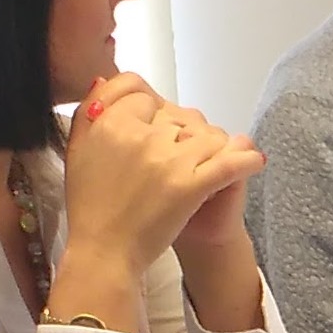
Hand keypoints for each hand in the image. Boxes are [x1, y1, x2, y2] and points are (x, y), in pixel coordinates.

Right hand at [64, 74, 267, 277]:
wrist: (104, 254)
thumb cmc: (91, 206)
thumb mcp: (77, 152)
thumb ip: (90, 112)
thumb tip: (105, 79)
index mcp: (111, 123)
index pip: (146, 96)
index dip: (154, 116)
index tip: (155, 135)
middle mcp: (140, 136)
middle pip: (180, 116)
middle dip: (184, 135)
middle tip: (176, 162)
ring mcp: (168, 160)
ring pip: (208, 135)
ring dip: (213, 149)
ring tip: (206, 168)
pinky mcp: (190, 185)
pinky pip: (229, 162)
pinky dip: (246, 160)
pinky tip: (254, 161)